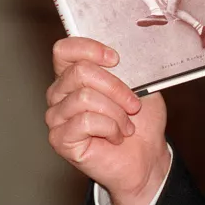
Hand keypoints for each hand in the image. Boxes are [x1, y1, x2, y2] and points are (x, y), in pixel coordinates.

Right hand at [45, 38, 170, 204]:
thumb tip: (125, 53)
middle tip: (134, 104)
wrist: (147, 155)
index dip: (89, 49)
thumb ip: (127, 67)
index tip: (116, 59)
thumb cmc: (142, 120)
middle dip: (116, 87)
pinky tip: (116, 137)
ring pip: (84, 97)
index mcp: (76, 75)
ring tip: (126, 124)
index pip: (65, 50)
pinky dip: (111, 128)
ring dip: (116, 111)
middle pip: (79, 72)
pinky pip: (85, 121)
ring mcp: (57, 117)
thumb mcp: (142, 85)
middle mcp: (60, 94)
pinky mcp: (59, 139)